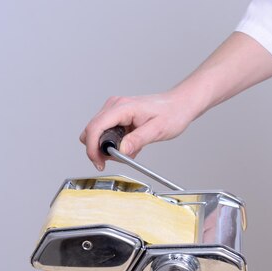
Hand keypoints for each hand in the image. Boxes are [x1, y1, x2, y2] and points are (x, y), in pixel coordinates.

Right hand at [79, 91, 195, 170]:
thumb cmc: (172, 114)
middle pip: (92, 131)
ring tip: (130, 150)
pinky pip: (107, 132)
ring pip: (97, 133)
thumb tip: (121, 151)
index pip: (95, 127)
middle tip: (119, 159)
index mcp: (122, 107)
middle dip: (100, 150)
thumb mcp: (157, 130)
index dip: (92, 148)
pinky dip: (115, 143)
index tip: (99, 163)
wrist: (179, 105)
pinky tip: (131, 145)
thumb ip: (138, 140)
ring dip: (109, 147)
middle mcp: (114, 106)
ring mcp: (115, 110)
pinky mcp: (117, 115)